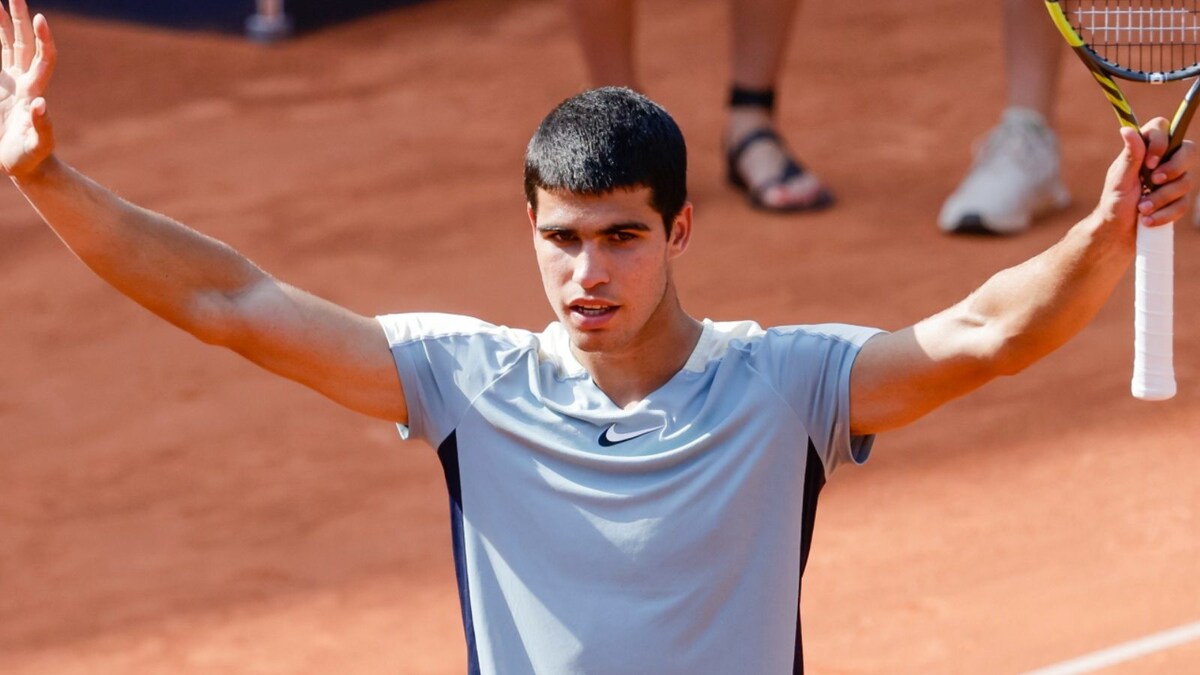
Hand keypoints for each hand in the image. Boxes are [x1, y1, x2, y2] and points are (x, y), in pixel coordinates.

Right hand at [0, 0, 54, 179]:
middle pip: (25, 44)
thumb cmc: (33, 157)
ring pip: (8, 48)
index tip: (40, 18)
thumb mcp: (38, 144)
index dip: (44, 39)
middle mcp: (23, 82)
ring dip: (3, 26)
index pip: (44, 59)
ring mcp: (10, 84)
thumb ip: (42, 127)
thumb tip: (42, 106)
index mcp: (34, 91)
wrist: (24, 164)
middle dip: (20, 20)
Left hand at [1095, 118, 1194, 229]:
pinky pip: (1183, 204)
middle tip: (1155, 181)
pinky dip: (1165, 214)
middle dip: (1174, 168)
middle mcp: (1164, 161)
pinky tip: (1148, 221)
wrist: (1117, 232)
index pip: (1162, 128)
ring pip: (1186, 181)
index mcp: (1145, 150)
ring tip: (1141, 209)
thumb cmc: (1114, 203)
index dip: (1161, 142)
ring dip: (1161, 198)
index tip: (1149, 163)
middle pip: (1188, 150)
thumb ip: (1129, 156)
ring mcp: (1175, 180)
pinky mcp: (1179, 200)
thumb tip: (1126, 130)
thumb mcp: (1119, 180)